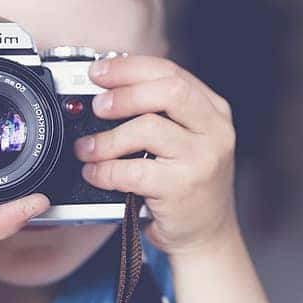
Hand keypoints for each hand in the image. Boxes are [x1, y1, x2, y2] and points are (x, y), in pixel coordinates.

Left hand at [75, 55, 237, 254]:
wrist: (207, 234)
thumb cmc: (189, 185)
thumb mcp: (187, 140)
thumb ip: (160, 113)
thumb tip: (108, 88)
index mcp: (213, 111)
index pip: (171, 72)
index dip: (130, 67)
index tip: (99, 71)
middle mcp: (214, 131)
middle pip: (168, 91)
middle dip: (124, 93)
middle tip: (97, 106)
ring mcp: (202, 160)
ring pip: (148, 128)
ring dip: (107, 137)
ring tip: (88, 147)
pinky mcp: (182, 188)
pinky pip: (134, 170)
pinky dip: (106, 170)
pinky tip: (95, 173)